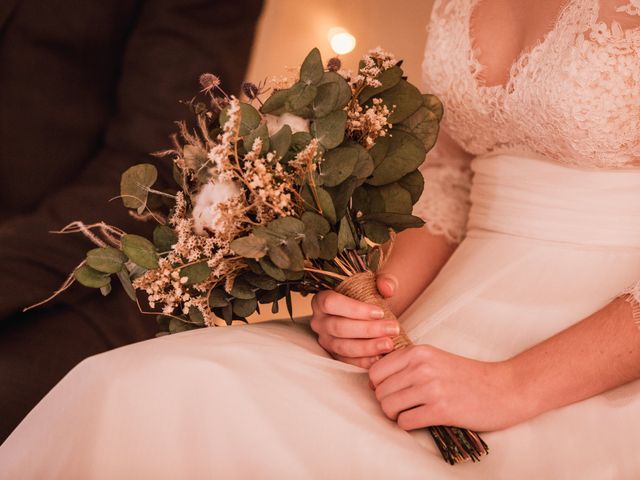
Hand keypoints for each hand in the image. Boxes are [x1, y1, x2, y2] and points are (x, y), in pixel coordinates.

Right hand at [310, 274, 399, 368]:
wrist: (369, 312)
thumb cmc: (368, 296)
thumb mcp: (376, 284)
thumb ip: (384, 281)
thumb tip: (387, 288)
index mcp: (321, 300)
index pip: (332, 303)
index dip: (355, 309)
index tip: (380, 312)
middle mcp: (319, 321)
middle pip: (339, 327)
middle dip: (368, 330)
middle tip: (393, 329)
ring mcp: (325, 340)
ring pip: (343, 347)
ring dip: (368, 347)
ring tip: (389, 344)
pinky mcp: (334, 355)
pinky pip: (347, 362)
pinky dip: (364, 362)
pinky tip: (380, 357)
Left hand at [369, 345, 528, 431]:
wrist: (505, 388)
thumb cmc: (468, 376)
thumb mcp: (434, 358)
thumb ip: (407, 364)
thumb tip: (375, 380)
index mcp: (418, 352)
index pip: (375, 371)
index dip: (379, 385)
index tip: (392, 391)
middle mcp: (421, 367)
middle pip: (379, 391)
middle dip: (387, 402)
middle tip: (403, 405)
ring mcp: (431, 388)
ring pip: (388, 407)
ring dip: (396, 415)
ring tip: (411, 413)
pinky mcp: (440, 410)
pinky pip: (405, 422)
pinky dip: (408, 425)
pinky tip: (421, 420)